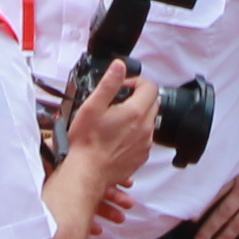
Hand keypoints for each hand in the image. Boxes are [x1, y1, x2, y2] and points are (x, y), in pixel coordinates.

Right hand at [59, 62, 159, 192]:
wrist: (87, 173)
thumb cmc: (86, 142)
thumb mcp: (92, 106)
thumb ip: (109, 84)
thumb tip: (119, 66)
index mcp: (135, 113)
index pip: (150, 87)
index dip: (136, 82)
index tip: (123, 87)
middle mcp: (145, 128)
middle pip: (152, 102)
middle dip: (138, 97)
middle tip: (118, 101)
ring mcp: (145, 144)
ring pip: (149, 120)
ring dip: (137, 115)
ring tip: (116, 120)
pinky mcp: (141, 156)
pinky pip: (145, 138)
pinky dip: (136, 132)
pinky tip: (118, 136)